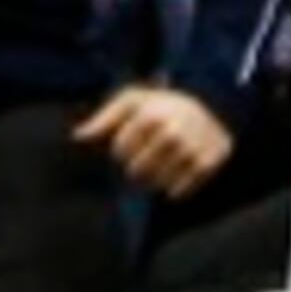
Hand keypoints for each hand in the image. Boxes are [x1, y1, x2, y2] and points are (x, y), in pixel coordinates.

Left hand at [77, 86, 236, 198]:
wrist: (213, 106)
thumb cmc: (162, 105)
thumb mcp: (132, 100)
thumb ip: (104, 117)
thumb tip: (77, 136)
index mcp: (151, 115)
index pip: (120, 151)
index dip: (120, 151)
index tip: (128, 146)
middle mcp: (172, 132)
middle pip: (137, 170)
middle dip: (135, 168)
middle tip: (143, 160)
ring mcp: (192, 149)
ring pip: (157, 183)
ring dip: (153, 180)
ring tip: (157, 168)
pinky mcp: (208, 164)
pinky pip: (181, 191)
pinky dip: (174, 189)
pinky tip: (173, 178)